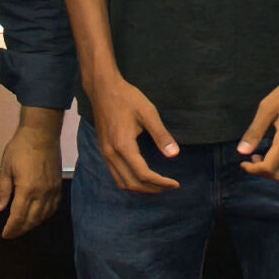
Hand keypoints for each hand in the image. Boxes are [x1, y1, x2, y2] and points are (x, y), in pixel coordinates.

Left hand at [0, 110, 63, 237]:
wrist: (41, 133)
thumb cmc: (21, 147)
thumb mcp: (6, 169)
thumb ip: (3, 191)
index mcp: (27, 189)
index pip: (19, 217)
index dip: (11, 229)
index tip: (5, 234)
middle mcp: (42, 192)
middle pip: (32, 220)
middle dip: (21, 229)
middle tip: (11, 233)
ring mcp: (52, 190)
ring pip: (44, 216)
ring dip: (33, 224)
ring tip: (23, 226)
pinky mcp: (58, 185)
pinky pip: (53, 207)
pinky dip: (45, 215)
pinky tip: (38, 215)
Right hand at [86, 71, 182, 193]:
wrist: (103, 89)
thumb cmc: (127, 98)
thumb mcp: (148, 113)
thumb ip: (161, 135)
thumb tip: (174, 155)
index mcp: (123, 146)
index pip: (143, 174)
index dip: (161, 182)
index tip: (176, 183)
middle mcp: (111, 154)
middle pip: (132, 184)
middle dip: (152, 189)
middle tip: (170, 186)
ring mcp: (105, 153)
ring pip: (121, 182)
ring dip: (140, 188)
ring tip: (158, 185)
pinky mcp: (104, 151)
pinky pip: (116, 175)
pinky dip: (130, 181)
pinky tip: (142, 177)